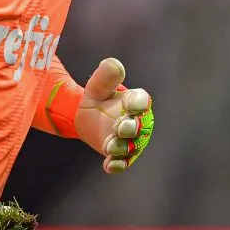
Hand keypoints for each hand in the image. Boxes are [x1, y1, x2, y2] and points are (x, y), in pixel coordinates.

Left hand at [74, 58, 153, 173]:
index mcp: (135, 101)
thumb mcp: (98, 86)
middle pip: (140, 127)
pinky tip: (109, 165)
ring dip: (122, 147)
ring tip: (109, 145)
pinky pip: (122, 162)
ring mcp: (130, 140)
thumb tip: (114, 64)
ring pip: (131, 146)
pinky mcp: (120, 155)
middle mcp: (137, 122)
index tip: (130, 104)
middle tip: (121, 128)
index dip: (138, 103)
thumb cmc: (98, 98)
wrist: (87, 117)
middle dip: (131, 128)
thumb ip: (106, 76)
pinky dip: (117, 165)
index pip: (142, 101)